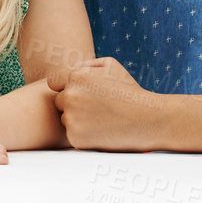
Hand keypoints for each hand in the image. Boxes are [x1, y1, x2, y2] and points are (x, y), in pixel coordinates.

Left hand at [48, 57, 162, 150]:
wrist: (148, 120)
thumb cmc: (130, 91)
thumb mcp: (111, 65)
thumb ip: (87, 64)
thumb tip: (72, 69)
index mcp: (76, 78)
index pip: (53, 82)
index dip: (63, 87)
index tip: (76, 93)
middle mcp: (70, 97)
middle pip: (60, 101)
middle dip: (73, 104)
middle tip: (95, 108)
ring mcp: (72, 119)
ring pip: (66, 119)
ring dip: (77, 119)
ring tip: (101, 119)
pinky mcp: (76, 138)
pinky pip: (72, 134)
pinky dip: (83, 134)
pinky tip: (101, 130)